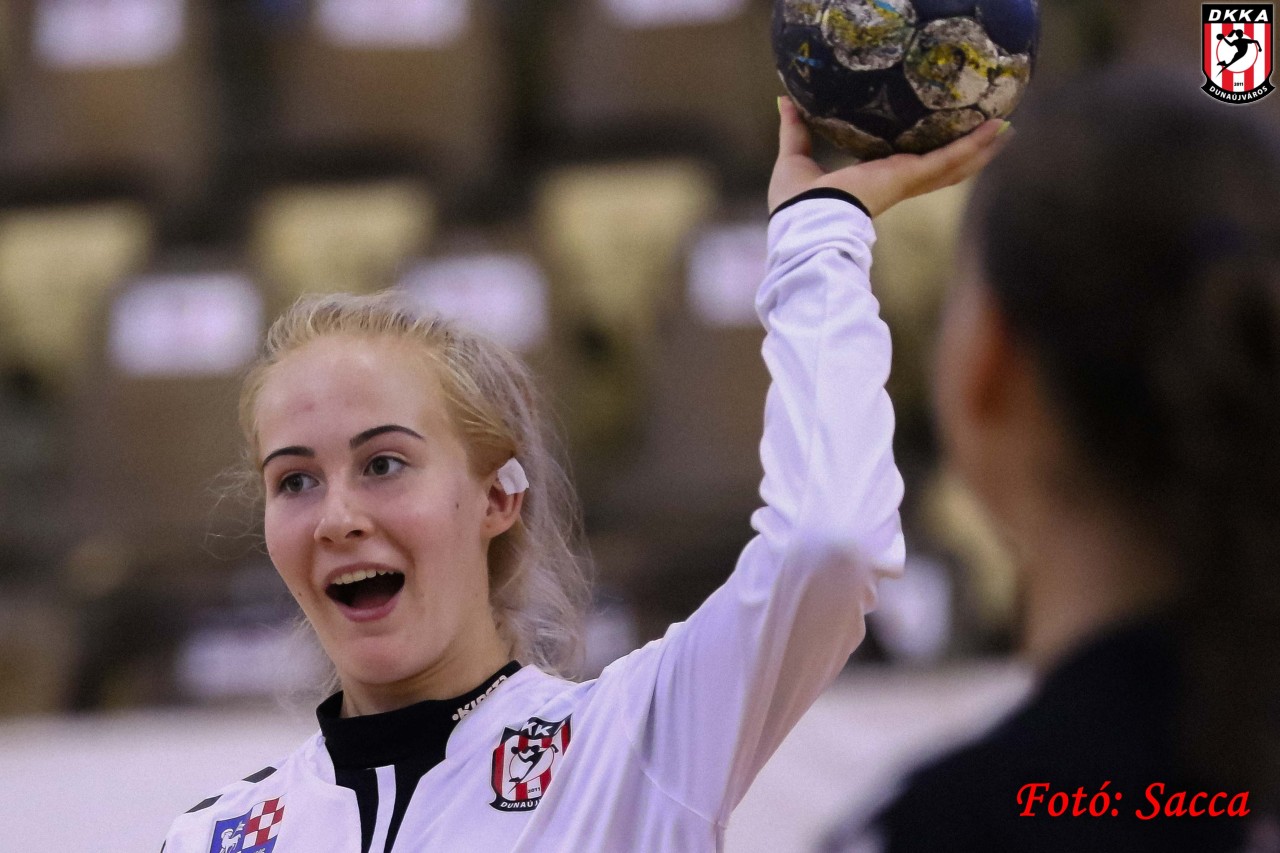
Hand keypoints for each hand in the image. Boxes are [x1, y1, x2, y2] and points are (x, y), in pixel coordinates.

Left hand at [768, 96, 1011, 216]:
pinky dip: (973, 145)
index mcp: (872, 182)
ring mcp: (905, 182)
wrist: (803, 221)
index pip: (907, 167)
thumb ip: (795, 129)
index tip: (940, 139)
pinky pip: (949, 158)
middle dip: (966, 152)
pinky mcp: (909, 177)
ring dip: (980, 147)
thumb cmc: (795, 203)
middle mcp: (894, 183)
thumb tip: (784, 101)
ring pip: (954, 165)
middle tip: (992, 133)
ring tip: (1005, 129)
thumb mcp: (795, 156)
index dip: (926, 154)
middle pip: (941, 168)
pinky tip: (996, 129)